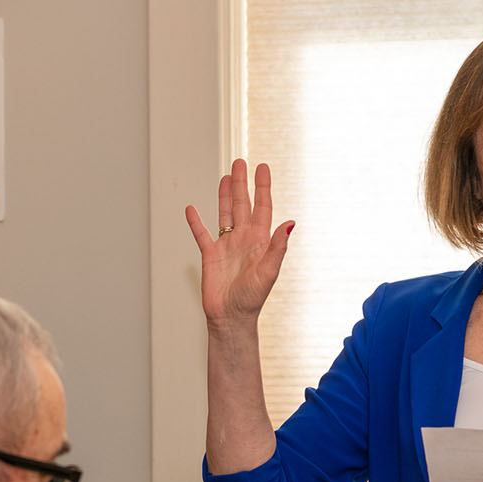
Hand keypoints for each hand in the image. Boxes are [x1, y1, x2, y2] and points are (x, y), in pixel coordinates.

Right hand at [184, 159, 295, 327]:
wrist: (231, 318)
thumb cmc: (252, 299)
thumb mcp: (269, 271)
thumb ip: (278, 246)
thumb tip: (290, 223)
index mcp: (260, 241)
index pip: (262, 207)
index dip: (262, 187)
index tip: (262, 168)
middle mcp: (243, 240)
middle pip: (242, 205)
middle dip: (242, 184)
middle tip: (240, 162)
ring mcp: (226, 246)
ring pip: (224, 214)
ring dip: (224, 195)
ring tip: (225, 177)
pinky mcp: (210, 256)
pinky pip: (201, 234)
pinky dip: (196, 222)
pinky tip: (191, 209)